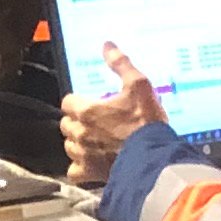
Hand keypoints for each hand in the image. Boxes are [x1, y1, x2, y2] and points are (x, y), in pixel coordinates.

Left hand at [61, 40, 167, 185]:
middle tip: (95, 122)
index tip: (89, 103)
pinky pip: (73, 171)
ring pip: (69, 146)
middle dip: (77, 122)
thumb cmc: (146, 123)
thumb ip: (121, 64)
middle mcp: (80, 132)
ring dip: (78, 143)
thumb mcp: (139, 85)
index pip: (67, 102)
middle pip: (66, 124)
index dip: (78, 101)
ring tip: (94, 142)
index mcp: (87, 110)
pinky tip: (91, 163)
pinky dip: (79, 168)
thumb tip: (107, 46)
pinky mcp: (89, 173)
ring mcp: (82, 154)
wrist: (154, 159)